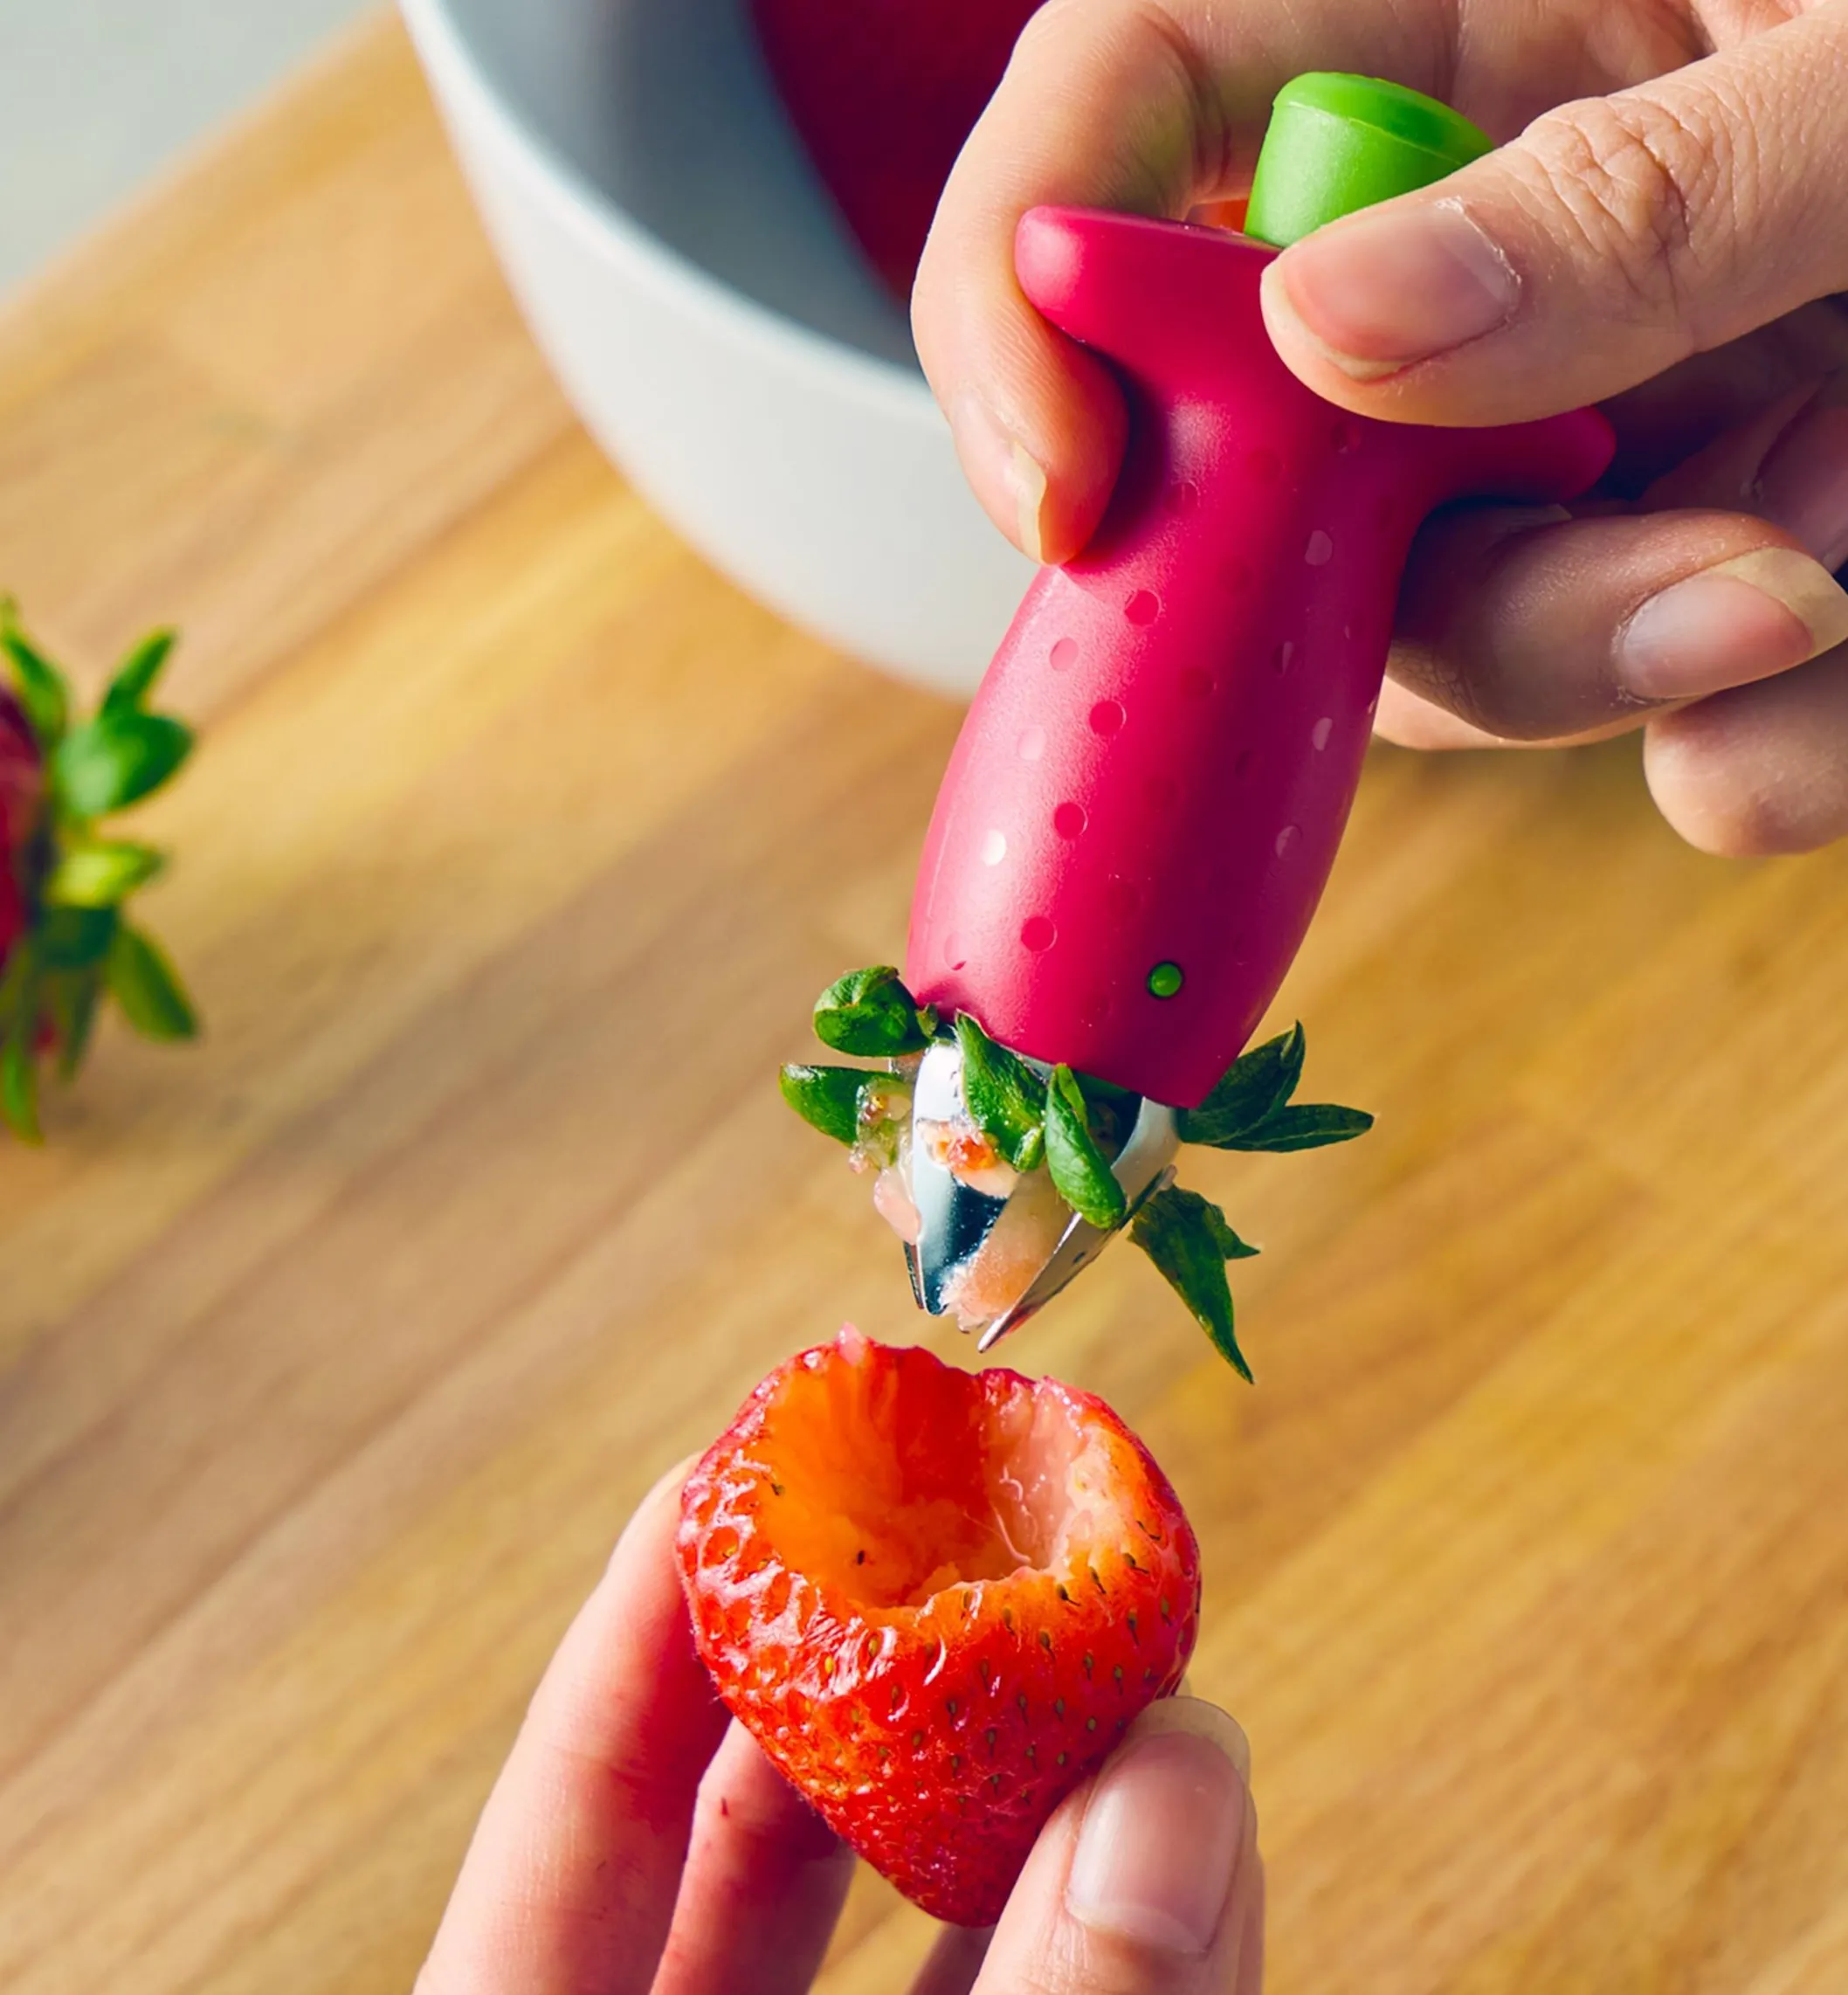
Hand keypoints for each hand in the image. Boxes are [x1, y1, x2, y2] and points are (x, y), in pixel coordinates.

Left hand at [416, 1462, 1264, 1994]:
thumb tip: (1176, 1780)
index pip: (574, 1809)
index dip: (656, 1610)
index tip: (753, 1448)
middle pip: (739, 1848)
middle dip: (881, 1680)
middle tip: (991, 1540)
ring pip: (911, 1942)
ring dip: (1029, 1808)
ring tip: (1127, 1680)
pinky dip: (1087, 1947)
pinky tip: (1163, 1863)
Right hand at [913, 0, 1847, 854]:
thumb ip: (1638, 186)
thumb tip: (1335, 337)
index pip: (1109, 128)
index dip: (1025, 315)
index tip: (1070, 504)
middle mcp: (1477, 220)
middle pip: (1265, 454)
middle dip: (1397, 590)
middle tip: (1671, 603)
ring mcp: (1581, 395)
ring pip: (1442, 618)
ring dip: (1616, 665)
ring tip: (1828, 600)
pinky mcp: (1700, 518)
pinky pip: (1633, 688)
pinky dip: (1756, 732)